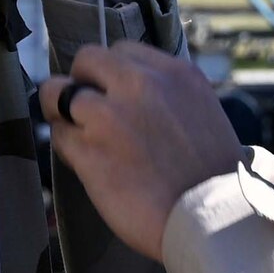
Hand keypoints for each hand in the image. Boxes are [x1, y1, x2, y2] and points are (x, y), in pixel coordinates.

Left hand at [40, 42, 244, 261]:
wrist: (215, 222)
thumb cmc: (212, 177)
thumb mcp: (202, 112)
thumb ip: (167, 94)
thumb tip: (128, 93)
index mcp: (174, 74)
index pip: (122, 50)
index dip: (111, 73)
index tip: (112, 93)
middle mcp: (140, 85)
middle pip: (86, 59)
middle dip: (81, 82)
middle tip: (86, 110)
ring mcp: (110, 116)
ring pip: (58, 93)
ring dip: (63, 114)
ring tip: (78, 136)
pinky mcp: (89, 152)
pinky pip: (59, 137)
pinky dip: (68, 149)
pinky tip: (87, 164)